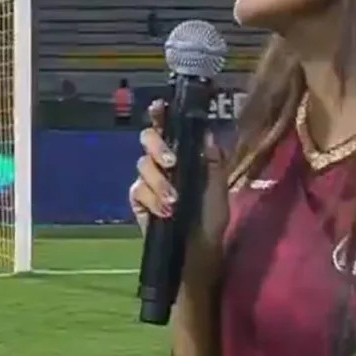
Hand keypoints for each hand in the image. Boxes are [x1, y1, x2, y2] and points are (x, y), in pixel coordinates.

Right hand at [128, 99, 226, 224]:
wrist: (199, 248)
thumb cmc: (211, 216)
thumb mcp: (218, 187)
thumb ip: (212, 161)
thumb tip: (208, 134)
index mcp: (182, 152)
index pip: (168, 126)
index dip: (160, 114)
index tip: (159, 107)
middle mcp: (162, 161)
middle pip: (148, 139)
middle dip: (157, 147)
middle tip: (171, 162)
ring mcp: (148, 179)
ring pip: (143, 165)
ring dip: (159, 182)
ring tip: (174, 200)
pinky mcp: (138, 199)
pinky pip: (138, 190)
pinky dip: (152, 199)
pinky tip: (165, 211)